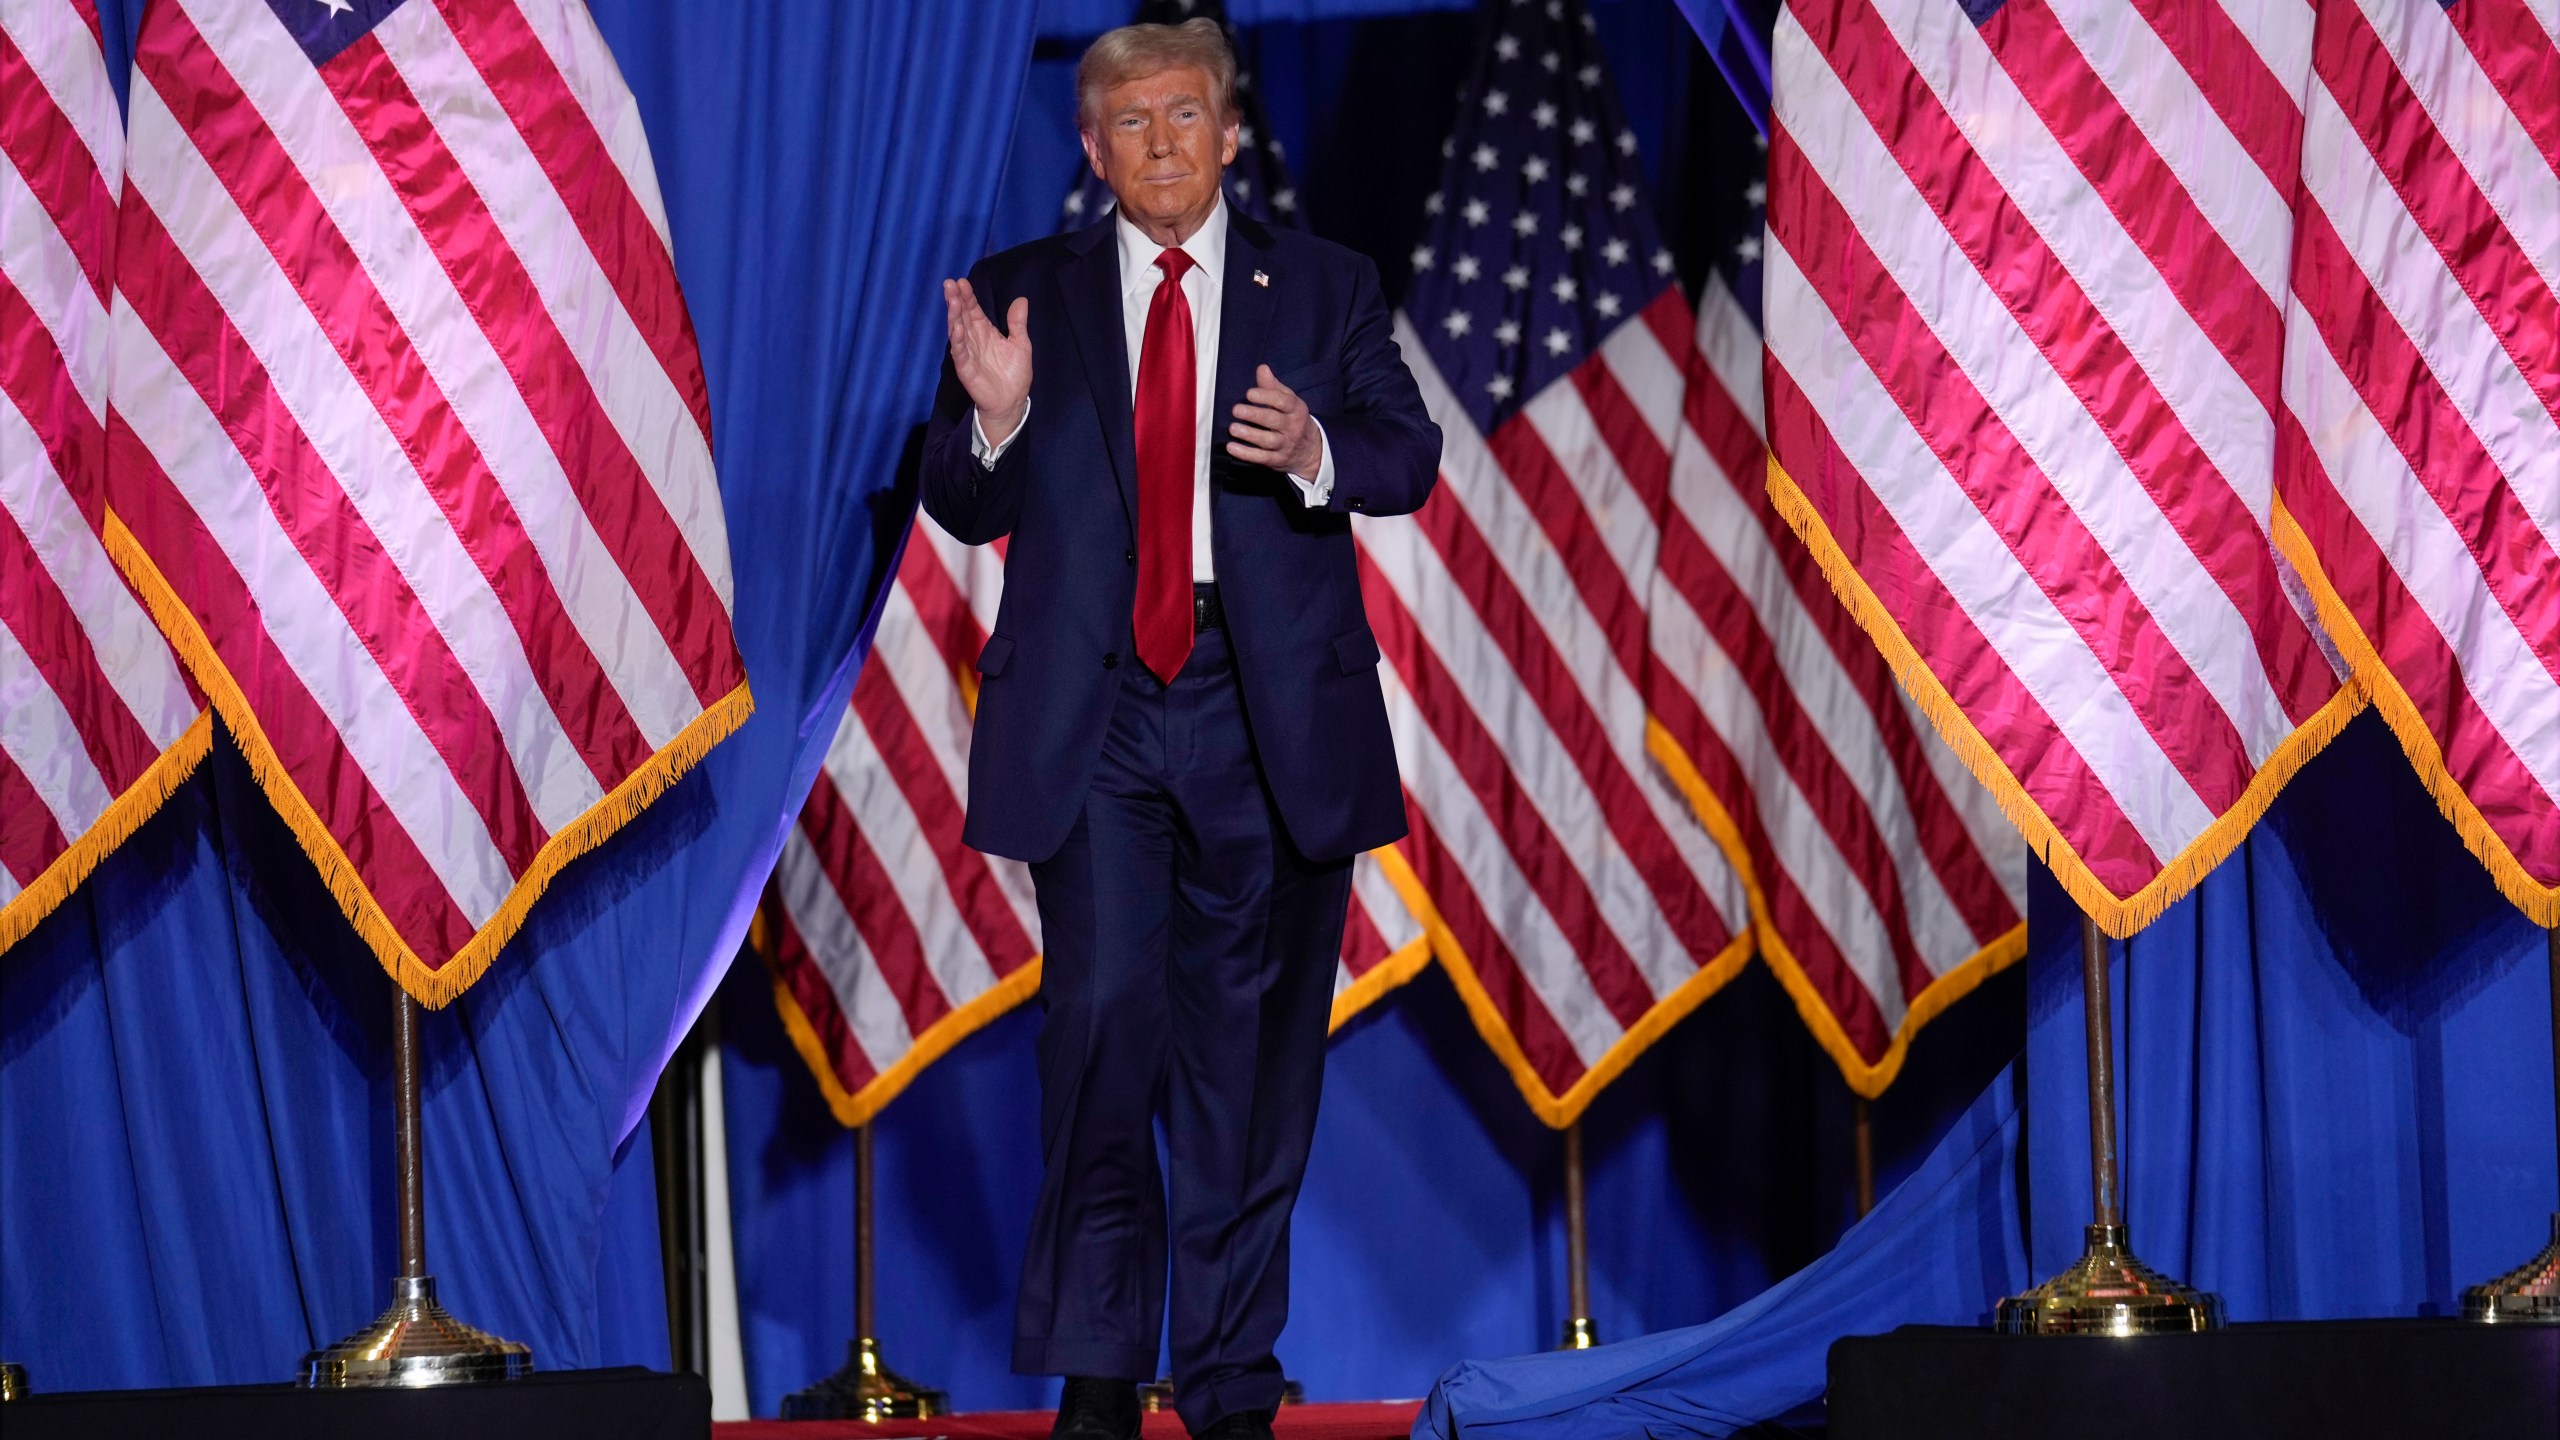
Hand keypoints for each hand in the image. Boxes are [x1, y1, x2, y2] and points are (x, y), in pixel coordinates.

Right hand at [944, 278, 1030, 445]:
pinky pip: (959, 352)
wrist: (1012, 401)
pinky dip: (957, 340)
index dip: (968, 296)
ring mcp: (967, 353)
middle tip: (950, 284)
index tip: (962, 281)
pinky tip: (956, 328)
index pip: (973, 310)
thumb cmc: (1015, 373)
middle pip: (962, 316)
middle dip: (956, 300)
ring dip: (954, 316)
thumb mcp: (1021, 344)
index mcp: (985, 331)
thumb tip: (1022, 299)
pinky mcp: (965, 368)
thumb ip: (1017, 323)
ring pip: (957, 331)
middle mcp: (973, 339)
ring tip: (952, 300)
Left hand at [1227, 364, 1323, 477]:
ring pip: (1268, 440)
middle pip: (1274, 420)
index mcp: (1296, 409)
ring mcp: (1285, 445)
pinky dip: (1246, 454)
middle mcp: (1292, 427)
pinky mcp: (1277, 460)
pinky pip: (1262, 458)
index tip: (1249, 393)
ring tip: (1233, 428)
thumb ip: (1273, 386)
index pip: (1283, 401)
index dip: (1266, 396)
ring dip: (1249, 435)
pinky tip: (1233, 447)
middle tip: (1237, 410)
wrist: (1311, 450)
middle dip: (1255, 415)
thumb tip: (1262, 369)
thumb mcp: (1288, 400)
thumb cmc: (1293, 419)